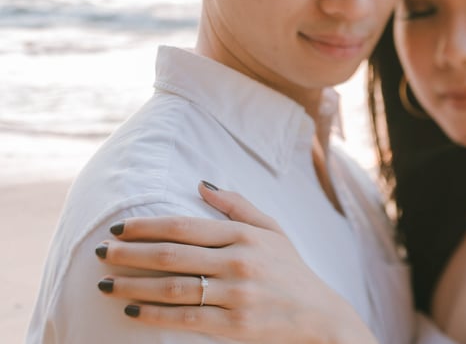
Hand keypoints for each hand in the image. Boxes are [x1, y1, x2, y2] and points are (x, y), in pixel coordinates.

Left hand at [95, 181, 375, 343]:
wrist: (319, 316)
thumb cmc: (291, 270)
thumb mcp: (272, 230)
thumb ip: (237, 206)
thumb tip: (201, 184)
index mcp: (244, 235)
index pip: (182, 226)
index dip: (145, 226)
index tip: (118, 228)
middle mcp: (238, 262)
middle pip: (170, 255)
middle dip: (128, 254)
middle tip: (100, 254)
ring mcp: (236, 295)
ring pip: (171, 288)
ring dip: (132, 285)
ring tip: (106, 285)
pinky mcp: (234, 326)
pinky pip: (184, 318)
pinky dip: (153, 315)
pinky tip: (131, 311)